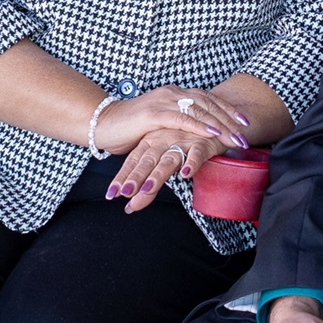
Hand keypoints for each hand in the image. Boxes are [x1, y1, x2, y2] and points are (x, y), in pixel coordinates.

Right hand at [96, 86, 249, 157]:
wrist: (104, 125)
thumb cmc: (132, 128)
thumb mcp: (162, 124)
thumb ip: (180, 123)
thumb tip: (201, 133)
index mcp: (175, 93)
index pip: (208, 99)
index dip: (228, 110)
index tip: (245, 122)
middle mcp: (172, 93)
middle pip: (208, 103)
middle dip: (230, 118)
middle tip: (246, 132)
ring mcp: (163, 101)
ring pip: (199, 110)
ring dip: (220, 124)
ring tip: (235, 137)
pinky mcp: (153, 114)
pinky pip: (181, 119)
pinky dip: (199, 125)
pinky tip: (212, 133)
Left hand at [108, 126, 224, 211]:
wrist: (211, 118)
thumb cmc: (183, 138)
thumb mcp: (163, 155)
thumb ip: (149, 178)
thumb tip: (131, 204)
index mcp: (151, 142)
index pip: (133, 162)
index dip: (122, 177)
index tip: (111, 194)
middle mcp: (163, 141)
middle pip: (147, 162)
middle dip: (136, 177)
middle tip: (125, 192)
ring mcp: (182, 141)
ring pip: (168, 160)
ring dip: (158, 174)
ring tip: (148, 188)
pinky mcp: (202, 143)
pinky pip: (197, 153)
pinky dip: (192, 162)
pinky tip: (186, 173)